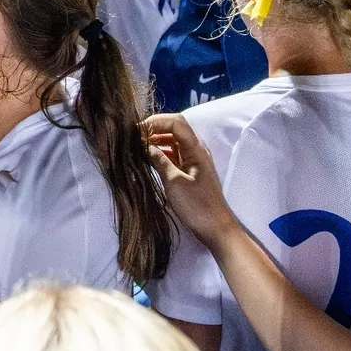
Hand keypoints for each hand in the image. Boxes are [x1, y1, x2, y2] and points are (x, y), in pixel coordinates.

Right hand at [141, 113, 237, 245]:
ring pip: (173, 142)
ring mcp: (193, 161)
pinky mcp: (189, 171)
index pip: (176, 123)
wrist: (215, 228)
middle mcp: (196, 150)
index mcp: (196, 149)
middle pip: (175, 129)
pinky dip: (160, 153)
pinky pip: (173, 155)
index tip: (138, 130)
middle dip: (155, 128)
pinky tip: (147, 158)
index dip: (156, 121)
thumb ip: (160, 160)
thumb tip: (145, 145)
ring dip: (156, 140)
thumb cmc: (197, 205)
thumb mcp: (174, 182)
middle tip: (135, 136)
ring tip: (137, 146)